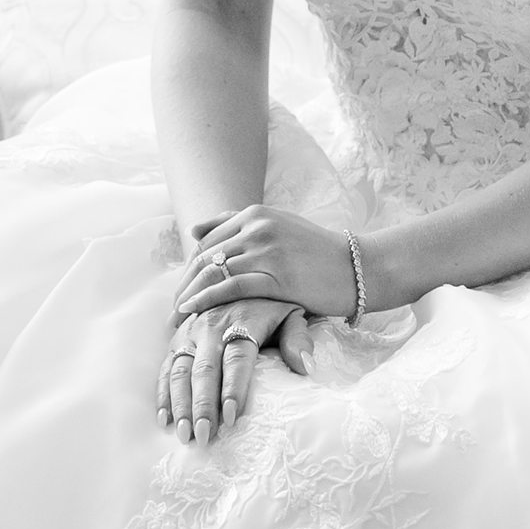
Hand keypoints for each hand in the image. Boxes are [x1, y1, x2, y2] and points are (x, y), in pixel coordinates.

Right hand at [155, 294, 310, 444]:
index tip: (231, 417)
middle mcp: (211, 326)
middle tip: (204, 436)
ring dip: (181, 405)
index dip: (233, 388)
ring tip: (185, 435)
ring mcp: (190, 333)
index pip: (237, 358)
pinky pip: (166, 368)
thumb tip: (305, 368)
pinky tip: (165, 419)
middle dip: (202, 406)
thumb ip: (298, 339)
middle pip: (205, 370)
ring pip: (181, 371)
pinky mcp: (177, 340)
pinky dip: (163, 394)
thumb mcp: (291, 314)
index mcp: (241, 321)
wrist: (240, 277)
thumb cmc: (272, 304)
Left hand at [174, 205, 363, 327]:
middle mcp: (258, 226)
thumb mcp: (278, 227)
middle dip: (184, 282)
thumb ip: (238, 225)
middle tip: (171, 307)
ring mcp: (267, 250)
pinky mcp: (277, 275)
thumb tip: (193, 231)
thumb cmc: (317, 254)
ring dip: (189, 294)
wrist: (358, 268)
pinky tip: (192, 310)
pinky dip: (206, 299)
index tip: (180, 289)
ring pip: (213, 270)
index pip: (207, 239)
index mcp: (256, 213)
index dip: (189, 267)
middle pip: (205, 255)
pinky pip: (230, 287)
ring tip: (176, 315)